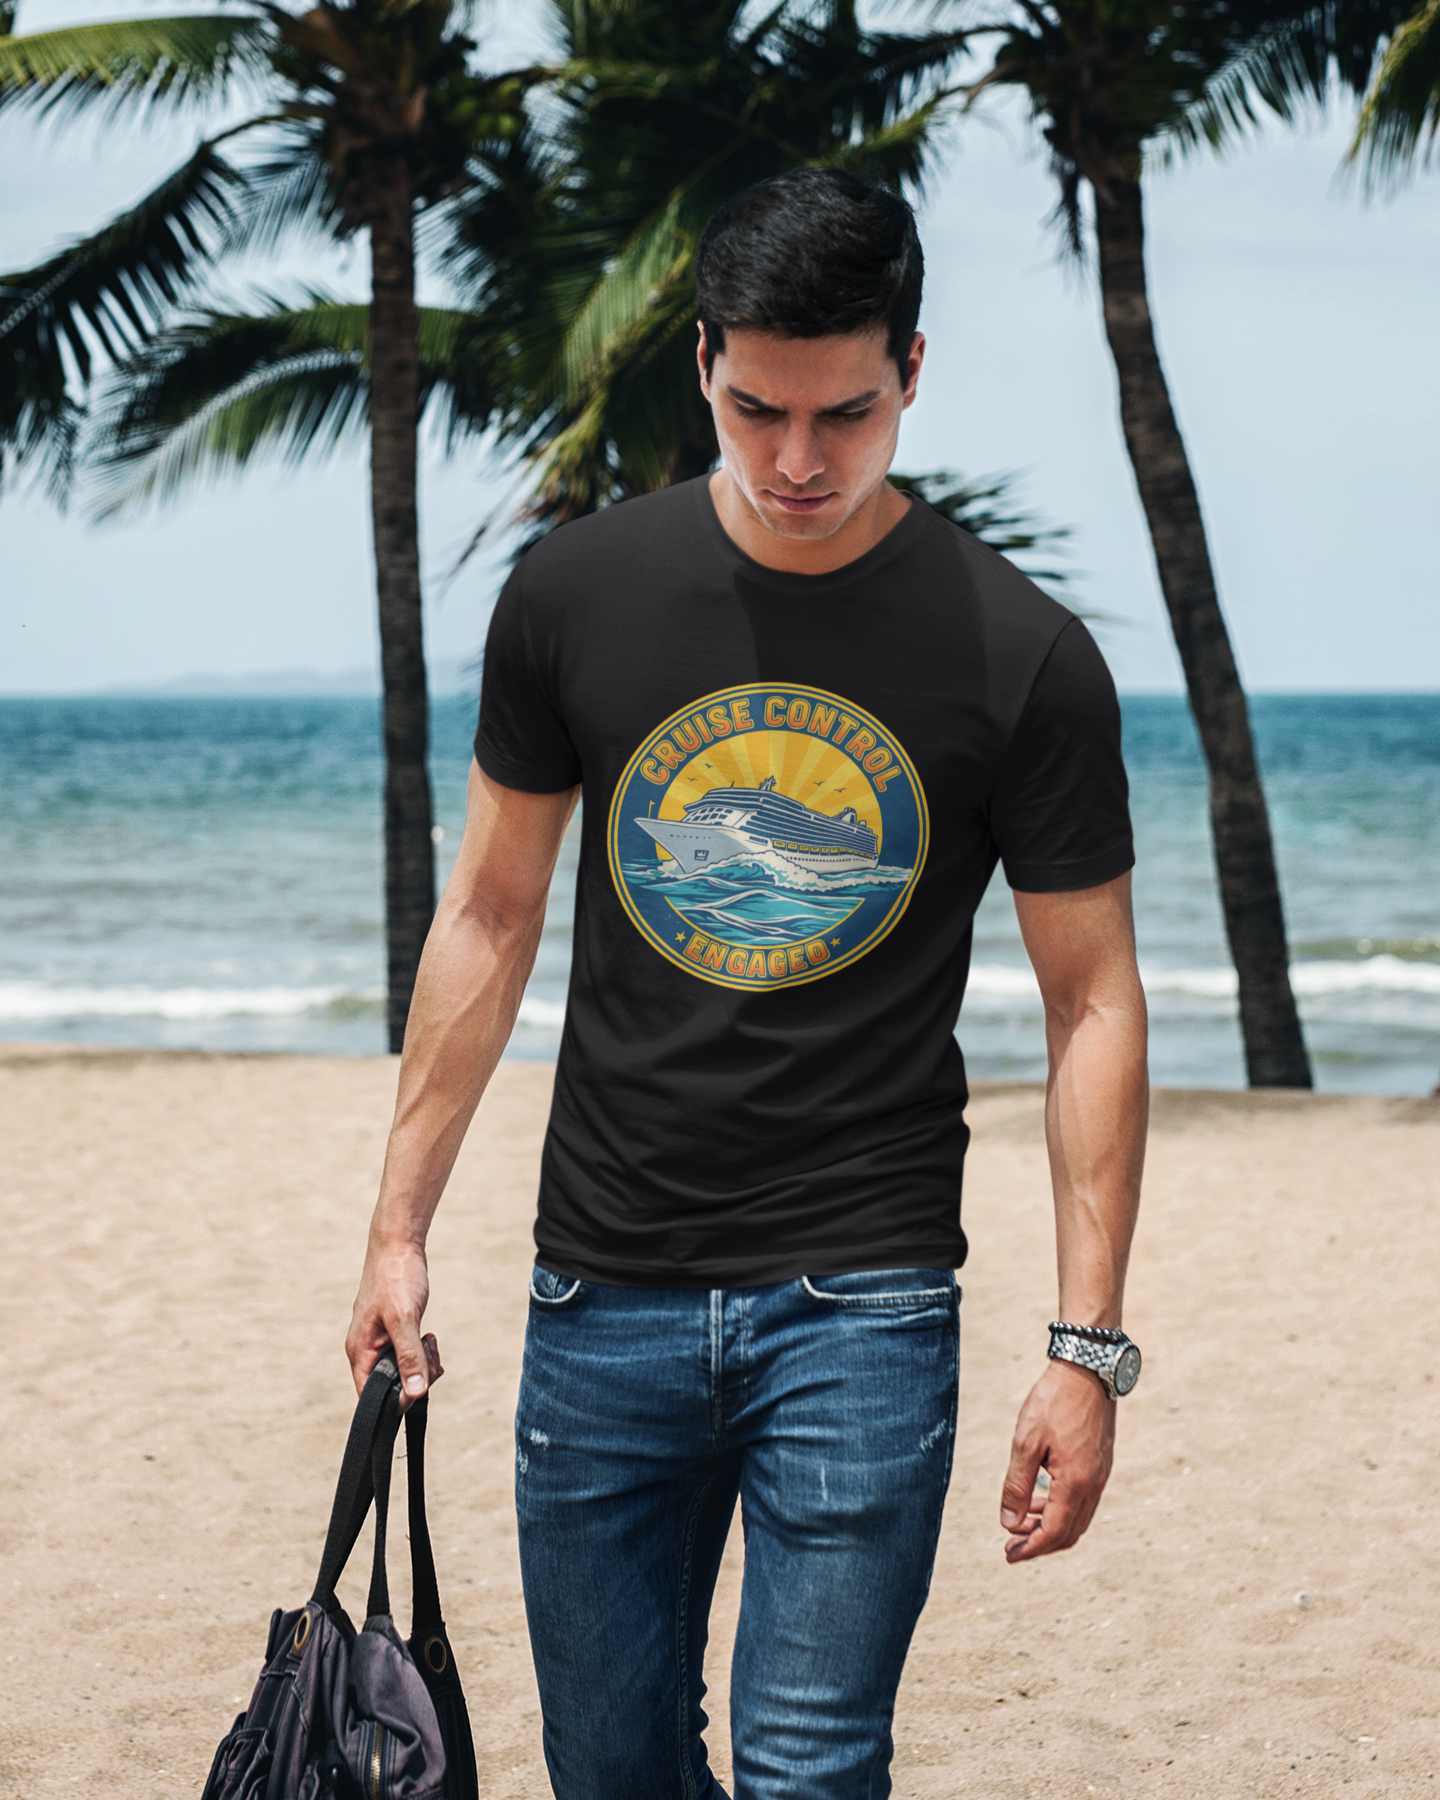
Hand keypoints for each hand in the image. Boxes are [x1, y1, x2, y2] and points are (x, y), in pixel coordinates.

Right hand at [345, 1235, 443, 1409]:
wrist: (398, 1245)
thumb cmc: (396, 1277)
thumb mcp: (404, 1318)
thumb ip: (409, 1357)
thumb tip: (415, 1393)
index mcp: (360, 1351)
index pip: (370, 1396)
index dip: (396, 1399)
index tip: (420, 1384)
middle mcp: (366, 1350)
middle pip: (391, 1386)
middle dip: (416, 1376)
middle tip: (428, 1353)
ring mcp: (379, 1341)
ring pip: (403, 1371)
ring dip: (422, 1362)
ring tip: (428, 1339)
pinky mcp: (392, 1333)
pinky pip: (408, 1356)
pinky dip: (422, 1351)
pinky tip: (428, 1336)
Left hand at [1000, 1358, 1114, 1561]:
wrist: (1086, 1368)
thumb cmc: (1053, 1402)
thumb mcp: (1026, 1443)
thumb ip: (1017, 1486)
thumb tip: (1009, 1523)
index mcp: (1075, 1483)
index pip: (1054, 1532)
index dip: (1031, 1549)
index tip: (1009, 1555)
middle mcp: (1094, 1484)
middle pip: (1070, 1532)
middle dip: (1041, 1543)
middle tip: (1012, 1544)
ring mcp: (1101, 1473)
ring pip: (1078, 1516)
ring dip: (1051, 1525)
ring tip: (1021, 1520)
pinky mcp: (1101, 1461)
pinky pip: (1083, 1499)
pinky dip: (1062, 1507)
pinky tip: (1042, 1496)